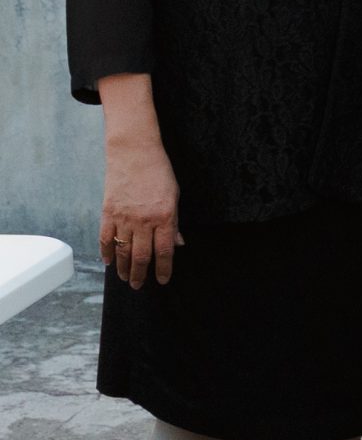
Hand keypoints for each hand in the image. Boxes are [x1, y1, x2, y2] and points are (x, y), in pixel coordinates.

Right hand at [100, 131, 181, 288]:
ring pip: (122, 251)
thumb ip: (174, 222)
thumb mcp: (174, 195)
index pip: (164, 251)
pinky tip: (108, 261)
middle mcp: (143, 221)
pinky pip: (106, 238)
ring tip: (124, 278)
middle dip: (140, 274)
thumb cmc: (159, 172)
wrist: (134, 153)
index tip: (163, 280)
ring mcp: (123, 218)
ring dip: (123, 268)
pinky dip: (106, 252)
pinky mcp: (108, 213)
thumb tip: (178, 243)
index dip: (163, 268)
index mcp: (164, 216)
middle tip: (139, 286)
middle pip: (140, 256)